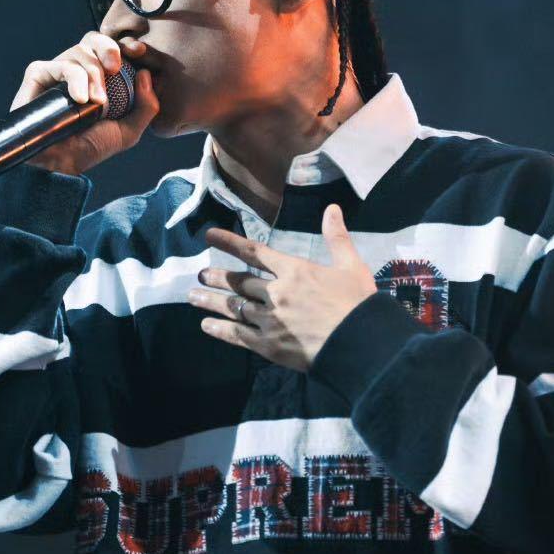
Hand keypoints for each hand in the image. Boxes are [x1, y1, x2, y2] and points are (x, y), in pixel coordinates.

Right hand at [9, 32, 159, 175]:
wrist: (62, 164)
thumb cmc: (91, 148)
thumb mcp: (129, 131)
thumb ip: (146, 106)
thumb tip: (146, 73)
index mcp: (98, 79)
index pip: (112, 50)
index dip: (125, 46)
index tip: (139, 52)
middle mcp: (77, 71)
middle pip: (93, 40)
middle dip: (108, 48)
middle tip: (116, 68)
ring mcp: (57, 72)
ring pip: (78, 51)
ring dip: (93, 74)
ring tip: (97, 103)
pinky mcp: (38, 75)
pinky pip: (59, 65)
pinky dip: (74, 78)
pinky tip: (81, 99)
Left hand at [187, 203, 377, 371]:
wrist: (360, 343)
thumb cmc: (358, 304)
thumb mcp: (351, 266)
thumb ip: (337, 237)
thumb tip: (332, 208)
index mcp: (294, 270)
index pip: (254, 252)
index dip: (229, 242)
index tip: (209, 235)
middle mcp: (276, 292)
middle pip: (239, 282)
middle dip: (218, 277)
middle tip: (201, 275)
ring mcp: (269, 319)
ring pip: (233, 307)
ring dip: (211, 301)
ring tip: (193, 296)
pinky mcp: (268, 345)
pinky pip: (237, 334)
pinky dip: (220, 329)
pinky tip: (206, 325)